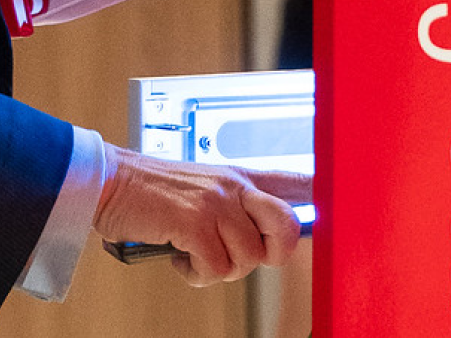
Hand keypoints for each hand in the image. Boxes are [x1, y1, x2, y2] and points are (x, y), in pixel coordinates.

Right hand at [92, 145, 311, 284]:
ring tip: (194, 252)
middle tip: (239, 253)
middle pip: (287, 227)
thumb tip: (261, 238)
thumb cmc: (152, 191)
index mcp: (239, 175)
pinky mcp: (194, 221)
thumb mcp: (201, 187)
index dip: (322, 194)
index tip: (341, 205)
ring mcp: (216, 202)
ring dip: (218, 268)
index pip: (294, 179)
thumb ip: (233, 205)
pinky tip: (177, 255)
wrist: (109, 181)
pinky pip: (215, 269)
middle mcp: (234, 185)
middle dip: (271, 253)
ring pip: (247, 259)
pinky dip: (195, 274)